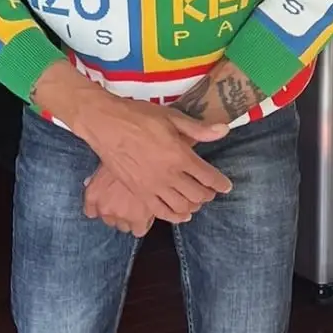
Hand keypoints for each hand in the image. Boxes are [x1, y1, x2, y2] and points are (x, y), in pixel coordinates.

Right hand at [33, 61, 231, 222]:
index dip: (220, 183)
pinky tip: (181, 214)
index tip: (226, 186)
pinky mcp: (139, 192)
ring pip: (181, 206)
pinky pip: (161, 212)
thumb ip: (198, 129)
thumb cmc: (139, 116)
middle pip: (197, 195)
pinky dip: (174, 216)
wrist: (106, 124)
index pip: (208, 176)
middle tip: (211, 191)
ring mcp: (153, 186)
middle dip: (208, 195)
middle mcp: (169, 174)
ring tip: (197, 201)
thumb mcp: (171, 117)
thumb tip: (224, 130)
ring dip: (194, 206)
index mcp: (180, 155)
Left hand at [84, 164, 154, 237]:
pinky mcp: (138, 219)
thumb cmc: (124, 154)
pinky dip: (143, 225)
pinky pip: (138, 230)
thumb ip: (96, 177)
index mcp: (93, 194)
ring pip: (123, 226)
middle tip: (128, 202)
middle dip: (118, 213)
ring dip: (130, 219)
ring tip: (140, 206)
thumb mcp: (105, 163)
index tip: (109, 204)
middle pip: (109, 220)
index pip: (91, 211)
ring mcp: (121, 214)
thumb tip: (89, 181)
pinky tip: (147, 215)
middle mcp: (104, 207)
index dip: (101, 208)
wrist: (144, 158)